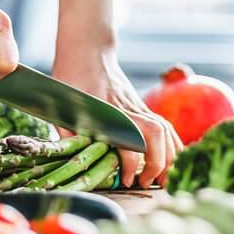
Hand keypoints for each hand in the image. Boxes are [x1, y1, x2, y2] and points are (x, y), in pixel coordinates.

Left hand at [52, 44, 182, 188]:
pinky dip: (172, 144)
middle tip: (146, 183)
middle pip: (156, 134)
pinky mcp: (142, 105)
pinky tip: (170, 160)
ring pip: (165, 130)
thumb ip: (67, 135)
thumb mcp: (61, 106)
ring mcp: (137, 105)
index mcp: (106, 110)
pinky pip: (165, 125)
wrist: (88, 51)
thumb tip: (69, 162)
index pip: (128, 139)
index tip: (124, 180)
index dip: (129, 164)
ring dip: (168, 156)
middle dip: (157, 162)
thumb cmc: (71, 77)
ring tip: (161, 179)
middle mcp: (127, 107)